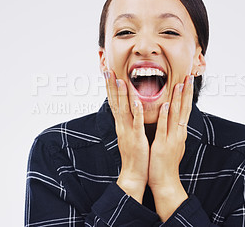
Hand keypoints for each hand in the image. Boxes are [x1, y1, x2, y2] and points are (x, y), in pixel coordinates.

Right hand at [104, 70, 148, 202]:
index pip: (114, 102)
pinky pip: (136, 124)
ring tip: (120, 80)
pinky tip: (137, 102)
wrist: (134, 174)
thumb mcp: (130, 134)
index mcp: (121, 124)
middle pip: (115, 102)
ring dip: (122, 95)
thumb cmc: (135, 154)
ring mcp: (128, 132)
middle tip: (107, 70)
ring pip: (124, 110)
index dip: (111, 87)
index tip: (108, 73)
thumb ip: (130, 121)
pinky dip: (137, 112)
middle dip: (111, 86)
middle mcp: (121, 126)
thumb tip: (130, 109)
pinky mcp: (137, 139)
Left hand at [148, 75, 193, 220]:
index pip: (185, 109)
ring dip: (178, 99)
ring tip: (179, 84)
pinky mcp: (163, 145)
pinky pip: (164, 128)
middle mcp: (178, 133)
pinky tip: (165, 105)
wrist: (165, 182)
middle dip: (186, 92)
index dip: (187, 95)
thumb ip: (172, 130)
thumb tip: (174, 121)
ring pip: (175, 115)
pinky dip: (164, 116)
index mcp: (179, 132)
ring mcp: (172, 139)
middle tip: (189, 76)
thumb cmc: (165, 162)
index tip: (188, 80)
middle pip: (184, 109)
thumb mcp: (171, 143)